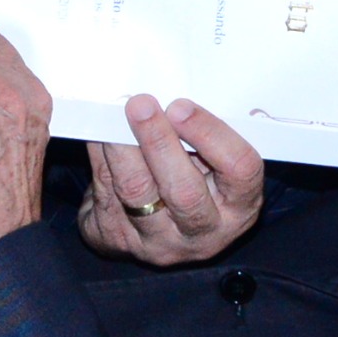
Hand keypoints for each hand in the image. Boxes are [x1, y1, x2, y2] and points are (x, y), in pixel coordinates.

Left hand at [77, 96, 265, 265]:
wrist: (151, 226)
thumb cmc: (191, 180)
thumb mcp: (212, 165)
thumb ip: (203, 138)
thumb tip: (171, 94)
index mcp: (239, 207)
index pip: (240, 170)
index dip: (211, 134)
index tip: (180, 106)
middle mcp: (203, 232)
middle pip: (185, 192)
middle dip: (159, 142)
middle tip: (141, 105)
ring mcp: (159, 242)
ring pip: (136, 192)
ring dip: (121, 146)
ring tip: (112, 115)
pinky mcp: (119, 239)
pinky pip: (105, 190)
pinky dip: (100, 155)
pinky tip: (98, 131)